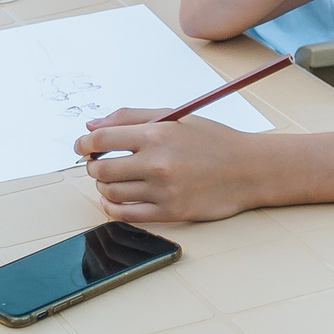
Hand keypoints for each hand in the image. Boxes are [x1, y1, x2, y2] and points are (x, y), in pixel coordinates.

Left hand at [78, 110, 266, 223]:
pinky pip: (127, 215)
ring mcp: (164, 190)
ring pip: (111, 193)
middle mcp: (158, 163)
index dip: (84, 144)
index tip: (81, 147)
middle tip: (98, 164)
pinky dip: (112, 209)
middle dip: (93, 167)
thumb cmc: (214, 141)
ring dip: (103, 187)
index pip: (102, 140)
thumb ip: (131, 117)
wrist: (251, 169)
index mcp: (157, 134)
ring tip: (112, 180)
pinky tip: (114, 201)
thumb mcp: (175, 118)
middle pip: (102, 170)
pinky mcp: (171, 213)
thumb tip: (92, 126)